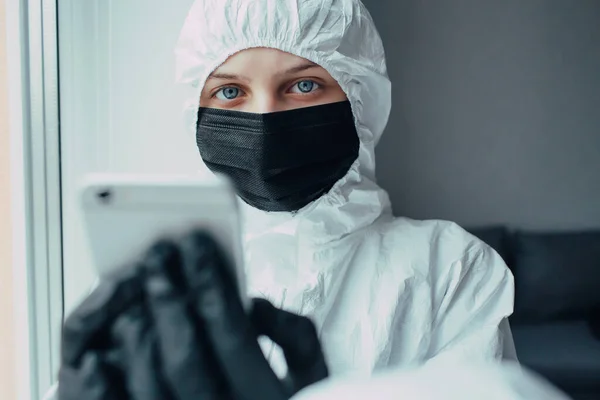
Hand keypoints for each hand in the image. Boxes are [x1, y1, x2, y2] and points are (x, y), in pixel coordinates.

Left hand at [57, 231, 327, 399]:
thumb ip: (295, 336)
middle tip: (156, 258)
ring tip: (131, 295)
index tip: (194, 245)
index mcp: (267, 398)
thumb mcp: (314, 374)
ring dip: (136, 335)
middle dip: (167, 298)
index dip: (209, 283)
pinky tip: (98, 357)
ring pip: (150, 386)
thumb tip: (256, 304)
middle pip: (185, 356)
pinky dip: (105, 386)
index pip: (232, 332)